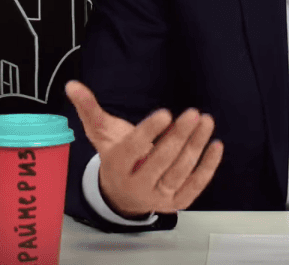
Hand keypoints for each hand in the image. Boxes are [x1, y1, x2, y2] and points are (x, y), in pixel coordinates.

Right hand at [65, 80, 224, 217]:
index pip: (132, 150)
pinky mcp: (176, 203)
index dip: (149, 132)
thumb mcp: (101, 133)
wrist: (123, 194)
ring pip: (180, 172)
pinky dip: (208, 167)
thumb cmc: (115, 156)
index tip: (166, 113)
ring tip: (206, 121)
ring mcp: (158, 197)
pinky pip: (195, 185)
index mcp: (117, 167)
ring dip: (196, 146)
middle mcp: (137, 185)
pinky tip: (215, 146)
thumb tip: (72, 84)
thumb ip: (89, 109)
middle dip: (178, 136)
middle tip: (193, 113)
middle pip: (161, 161)